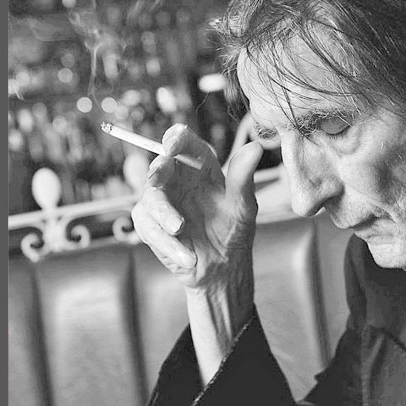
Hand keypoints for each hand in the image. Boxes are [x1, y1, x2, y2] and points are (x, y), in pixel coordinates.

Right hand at [131, 124, 263, 298]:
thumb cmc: (234, 230)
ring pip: (151, 199)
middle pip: (160, 166)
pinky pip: (150, 229)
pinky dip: (168, 244)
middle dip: (158, 168)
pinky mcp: (151, 226)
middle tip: (158, 174)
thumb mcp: (243, 205)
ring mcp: (162, 203)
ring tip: (180, 228)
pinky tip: (187, 257)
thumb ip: (243, 177)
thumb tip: (255, 147)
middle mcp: (178, 180)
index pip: (186, 144)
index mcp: (200, 168)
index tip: (173, 141)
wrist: (224, 267)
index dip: (177, 138)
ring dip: (164, 214)